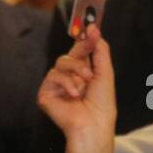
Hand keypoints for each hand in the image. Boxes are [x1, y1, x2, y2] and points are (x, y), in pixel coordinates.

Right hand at [37, 24, 115, 152]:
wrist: (93, 124)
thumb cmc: (102, 105)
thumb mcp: (105, 73)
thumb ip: (100, 50)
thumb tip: (94, 30)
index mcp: (84, 72)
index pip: (82, 50)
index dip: (86, 39)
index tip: (92, 27)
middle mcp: (70, 77)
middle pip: (70, 52)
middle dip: (82, 52)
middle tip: (90, 52)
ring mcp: (57, 85)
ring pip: (61, 62)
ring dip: (76, 71)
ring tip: (85, 84)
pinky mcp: (46, 93)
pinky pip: (53, 75)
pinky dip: (66, 83)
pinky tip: (74, 94)